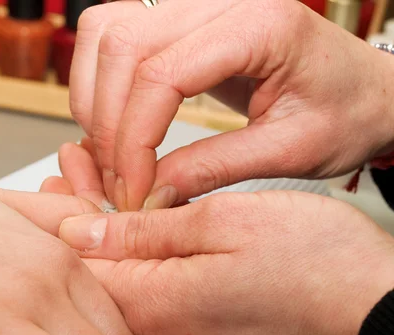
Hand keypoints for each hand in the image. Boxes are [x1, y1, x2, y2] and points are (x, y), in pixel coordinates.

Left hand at [58, 190, 393, 334]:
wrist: (371, 312)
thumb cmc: (314, 264)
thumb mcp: (225, 223)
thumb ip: (143, 233)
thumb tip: (78, 231)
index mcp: (153, 302)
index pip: (75, 262)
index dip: (57, 214)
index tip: (58, 176)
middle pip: (90, 275)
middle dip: (74, 215)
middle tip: (70, 171)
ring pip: (117, 287)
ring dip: (102, 236)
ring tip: (91, 188)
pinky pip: (147, 304)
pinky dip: (132, 262)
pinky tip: (133, 232)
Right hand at [70, 0, 393, 209]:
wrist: (362, 89)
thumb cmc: (344, 111)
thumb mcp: (291, 150)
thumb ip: (216, 168)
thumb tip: (151, 192)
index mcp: (259, 24)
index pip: (163, 74)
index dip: (134, 139)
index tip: (133, 189)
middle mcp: (219, 0)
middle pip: (122, 45)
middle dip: (107, 124)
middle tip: (119, 179)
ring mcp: (194, 4)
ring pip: (105, 33)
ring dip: (95, 100)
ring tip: (114, 155)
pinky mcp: (180, 21)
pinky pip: (113, 36)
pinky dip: (100, 84)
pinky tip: (115, 124)